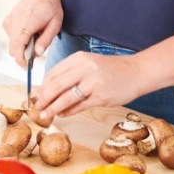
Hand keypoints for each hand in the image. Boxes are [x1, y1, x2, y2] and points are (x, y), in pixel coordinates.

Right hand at [2, 0, 62, 69]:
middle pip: (12, 48)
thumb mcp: (55, 24)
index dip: (21, 60)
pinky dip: (17, 39)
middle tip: (35, 53)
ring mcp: (10, 21)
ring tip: (34, 38)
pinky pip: (10, 36)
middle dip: (22, 55)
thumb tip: (37, 54)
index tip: (27, 67)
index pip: (18, 46)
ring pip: (11, 43)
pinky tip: (27, 32)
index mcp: (28, 23)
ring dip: (21, 46)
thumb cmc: (50, 7)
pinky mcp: (7, 20)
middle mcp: (16, 22)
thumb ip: (45, 40)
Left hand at [33, 51, 150, 120]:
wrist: (136, 72)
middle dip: (44, 98)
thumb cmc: (110, 70)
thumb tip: (49, 90)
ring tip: (45, 114)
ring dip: (53, 108)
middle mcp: (85, 68)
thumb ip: (71, 74)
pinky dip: (68, 111)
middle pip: (57, 85)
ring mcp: (93, 82)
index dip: (43, 86)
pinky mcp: (101, 96)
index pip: (54, 72)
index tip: (37, 95)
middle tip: (37, 107)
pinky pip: (80, 106)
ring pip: (66, 97)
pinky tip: (62, 114)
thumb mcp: (89, 64)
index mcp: (79, 58)